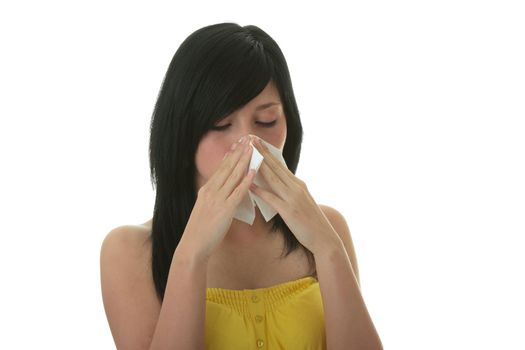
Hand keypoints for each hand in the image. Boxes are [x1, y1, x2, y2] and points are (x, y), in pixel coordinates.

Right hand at [178, 136, 255, 260]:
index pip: (220, 168)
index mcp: (206, 190)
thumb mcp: (204, 209)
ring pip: (233, 175)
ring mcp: (218, 199)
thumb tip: (225, 191)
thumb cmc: (200, 231)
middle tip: (247, 138)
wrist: (192, 246)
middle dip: (238, 152)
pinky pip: (238, 192)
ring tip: (252, 148)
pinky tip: (254, 171)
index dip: (230, 155)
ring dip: (244, 160)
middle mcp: (211, 191)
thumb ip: (214, 198)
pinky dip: (247, 180)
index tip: (237, 144)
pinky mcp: (225, 209)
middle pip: (227, 167)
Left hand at [249, 137, 339, 255]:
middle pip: (275, 167)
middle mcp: (296, 187)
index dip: (268, 153)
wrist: (324, 237)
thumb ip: (290, 191)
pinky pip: (271, 198)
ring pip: (273, 178)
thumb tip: (277, 185)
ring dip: (259, 165)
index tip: (258, 142)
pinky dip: (260, 191)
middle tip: (251, 139)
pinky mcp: (289, 211)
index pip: (280, 165)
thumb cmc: (310, 222)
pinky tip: (249, 186)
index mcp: (298, 184)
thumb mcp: (301, 201)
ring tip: (247, 155)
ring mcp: (292, 198)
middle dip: (262, 152)